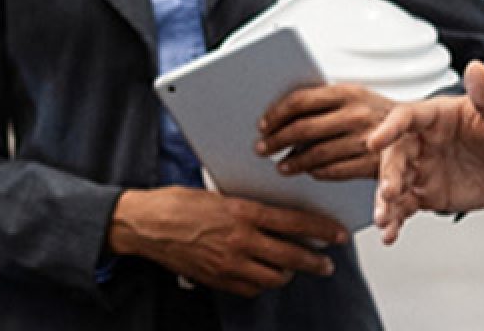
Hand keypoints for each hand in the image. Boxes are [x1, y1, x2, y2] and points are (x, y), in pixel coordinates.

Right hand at [106, 187, 344, 297]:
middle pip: (292, 256)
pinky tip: (263, 275)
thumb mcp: (218, 195)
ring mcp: (229, 264)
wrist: (145, 226)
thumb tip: (276, 216)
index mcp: (242, 212)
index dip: (321, 230)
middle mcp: (240, 240)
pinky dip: (262, 283)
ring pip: (274, 277)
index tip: (338, 235)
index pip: (294, 222)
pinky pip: (251, 288)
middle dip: (315, 261)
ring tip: (293, 268)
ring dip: (288, 273)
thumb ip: (248, 208)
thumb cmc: (177, 204)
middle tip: (327, 263)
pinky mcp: (218, 280)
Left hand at [256, 83, 396, 179]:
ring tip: (281, 166)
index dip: (276, 114)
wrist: (418, 131)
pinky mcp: (372, 163)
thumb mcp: (353, 97)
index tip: (263, 125)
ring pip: (316, 153)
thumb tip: (281, 115)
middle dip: (277, 141)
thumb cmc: (376, 113)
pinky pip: (334, 171)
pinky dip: (317, 172)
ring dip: (294, 162)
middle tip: (263, 148)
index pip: (300, 100)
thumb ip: (322, 103)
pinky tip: (308, 172)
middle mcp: (356, 113)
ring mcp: (365, 139)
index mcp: (347, 92)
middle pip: (303, 128)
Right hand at [365, 61, 483, 242]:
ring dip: (386, 203)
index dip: (389, 128)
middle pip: (396, 155)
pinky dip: (396, 221)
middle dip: (388, 175)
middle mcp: (422, 141)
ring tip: (383, 222)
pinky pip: (406, 207)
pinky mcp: (428, 194)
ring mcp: (423, 169)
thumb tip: (477, 68)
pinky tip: (390, 235)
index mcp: (435, 116)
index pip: (406, 117)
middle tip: (388, 193)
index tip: (375, 140)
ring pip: (395, 184)